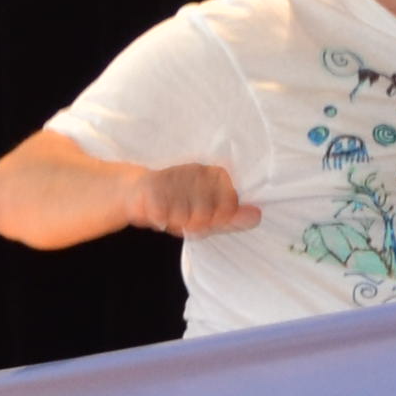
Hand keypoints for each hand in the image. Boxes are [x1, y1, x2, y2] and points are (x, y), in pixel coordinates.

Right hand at [125, 161, 261, 236]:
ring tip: (172, 215)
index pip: (229, 202)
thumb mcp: (208, 216)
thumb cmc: (178, 206)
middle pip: (206, 213)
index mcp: (216, 174)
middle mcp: (198, 170)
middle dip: (195, 224)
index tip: (210, 220)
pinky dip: (161, 220)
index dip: (220, 218)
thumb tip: (257, 216)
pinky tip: (159, 216)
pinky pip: (163, 213)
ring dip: (176, 222)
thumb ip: (232, 219)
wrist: (138, 195)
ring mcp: (174, 175)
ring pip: (184, 215)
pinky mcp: (152, 185)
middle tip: (186, 220)